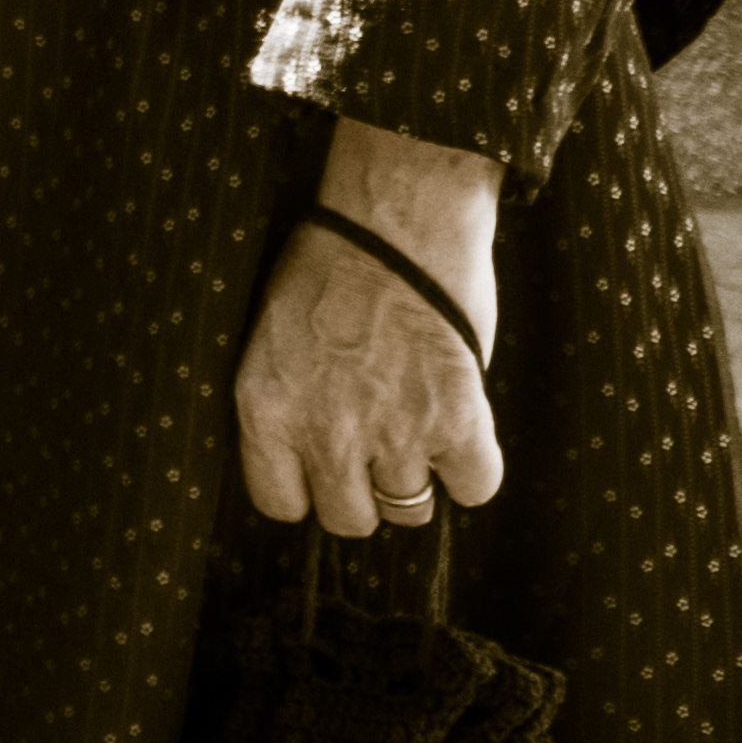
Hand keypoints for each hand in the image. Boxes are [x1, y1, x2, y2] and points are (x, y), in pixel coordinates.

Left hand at [236, 122, 505, 534]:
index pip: (279, 505)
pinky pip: (476, 488)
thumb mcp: (274, 342)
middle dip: (364, 492)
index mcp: (265, 410)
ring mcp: (393, 432)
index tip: (323, 470)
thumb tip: (316, 459)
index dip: (307, 491)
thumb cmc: (328, 265)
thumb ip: (292, 406)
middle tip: (378, 450)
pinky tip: (462, 430)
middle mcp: (324, 432)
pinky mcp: (458, 421)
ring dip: (419, 478)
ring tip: (419, 428)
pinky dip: (474, 469)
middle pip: (348, 520)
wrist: (393, 222)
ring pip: (409, 510)